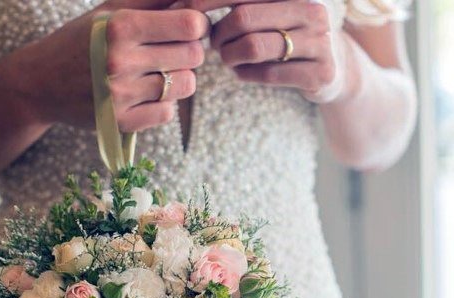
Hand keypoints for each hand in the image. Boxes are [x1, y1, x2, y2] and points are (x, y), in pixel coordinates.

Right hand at [5, 0, 208, 131]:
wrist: (42, 82)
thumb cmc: (82, 40)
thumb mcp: (111, 11)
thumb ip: (152, 1)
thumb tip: (193, 1)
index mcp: (121, 27)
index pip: (190, 24)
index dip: (197, 25)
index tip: (188, 28)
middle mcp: (121, 61)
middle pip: (193, 55)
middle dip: (190, 52)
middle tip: (175, 52)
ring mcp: (121, 95)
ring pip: (184, 86)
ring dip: (180, 79)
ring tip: (161, 73)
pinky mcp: (120, 123)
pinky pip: (167, 113)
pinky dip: (164, 104)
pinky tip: (148, 95)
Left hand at [183, 0, 346, 102]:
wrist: (333, 67)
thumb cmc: (287, 34)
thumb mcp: (269, 9)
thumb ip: (241, 3)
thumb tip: (185, 2)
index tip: (180, 9)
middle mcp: (311, 7)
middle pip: (243, 17)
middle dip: (219, 35)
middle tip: (214, 44)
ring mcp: (319, 40)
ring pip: (253, 47)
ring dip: (230, 56)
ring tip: (227, 58)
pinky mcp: (320, 72)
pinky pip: (267, 73)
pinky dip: (246, 74)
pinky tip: (242, 72)